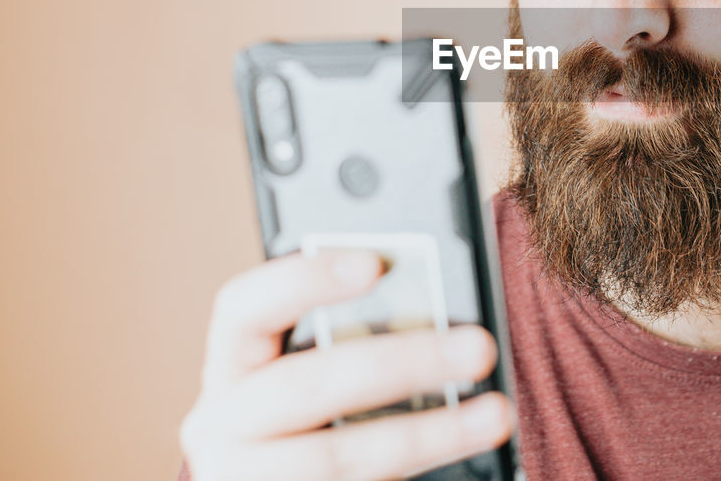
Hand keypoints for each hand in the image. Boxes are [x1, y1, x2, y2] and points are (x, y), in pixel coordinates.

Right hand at [179, 250, 513, 480]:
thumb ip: (352, 326)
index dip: (305, 278)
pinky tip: (469, 456)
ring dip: (426, 434)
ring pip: (337, 457)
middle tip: (478, 347)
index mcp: (234, 360)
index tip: (375, 261)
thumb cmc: (313, 410)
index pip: (245, 306)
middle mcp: (226, 421)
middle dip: (402, 363)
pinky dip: (417, 474)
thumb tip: (435, 291)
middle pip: (308, 385)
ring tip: (495, 413)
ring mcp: (250, 476)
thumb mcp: (313, 361)